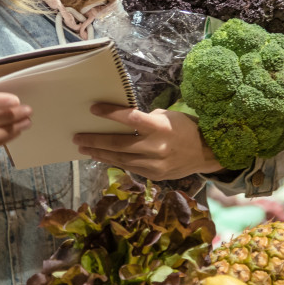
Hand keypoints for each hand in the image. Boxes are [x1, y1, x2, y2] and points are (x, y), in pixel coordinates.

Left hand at [72, 104, 224, 180]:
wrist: (206, 153)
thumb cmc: (184, 128)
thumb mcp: (167, 117)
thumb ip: (145, 120)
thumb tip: (122, 120)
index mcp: (160, 127)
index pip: (131, 118)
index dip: (110, 113)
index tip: (93, 109)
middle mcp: (156, 147)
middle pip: (119, 144)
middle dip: (95, 140)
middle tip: (77, 137)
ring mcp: (154, 164)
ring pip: (120, 159)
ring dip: (100, 153)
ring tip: (84, 148)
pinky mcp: (154, 175)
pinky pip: (129, 167)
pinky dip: (113, 161)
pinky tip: (101, 156)